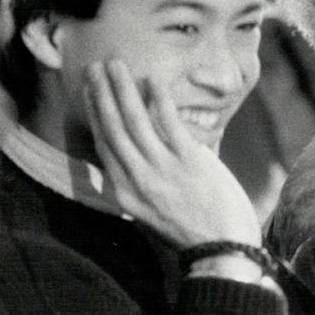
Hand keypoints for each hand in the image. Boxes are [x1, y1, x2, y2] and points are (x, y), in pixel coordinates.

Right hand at [83, 60, 259, 249]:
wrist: (223, 250)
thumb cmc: (192, 231)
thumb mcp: (152, 215)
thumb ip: (138, 186)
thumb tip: (128, 160)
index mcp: (126, 194)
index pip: (104, 145)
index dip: (95, 115)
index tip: (90, 92)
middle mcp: (137, 180)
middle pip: (113, 128)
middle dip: (102, 93)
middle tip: (95, 66)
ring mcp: (162, 169)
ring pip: (133, 121)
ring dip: (122, 88)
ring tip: (116, 64)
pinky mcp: (188, 161)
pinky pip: (167, 122)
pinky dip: (158, 98)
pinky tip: (152, 79)